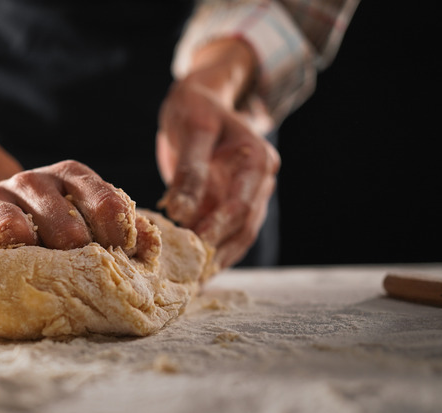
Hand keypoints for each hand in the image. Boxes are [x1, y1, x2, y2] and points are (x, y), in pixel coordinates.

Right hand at [0, 160, 141, 252]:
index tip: (122, 248)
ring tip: (24, 253)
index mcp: (70, 178)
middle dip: (67, 238)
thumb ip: (120, 227)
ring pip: (6, 217)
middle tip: (76, 265)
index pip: (97, 194)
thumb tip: (148, 243)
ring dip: (16, 235)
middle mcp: (32, 182)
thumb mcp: (88, 217)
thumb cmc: (53, 226)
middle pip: (54, 211)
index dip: (111, 221)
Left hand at [157, 39, 279, 268]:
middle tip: (191, 277)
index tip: (196, 245)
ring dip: (217, 259)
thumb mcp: (192, 129)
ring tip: (191, 283)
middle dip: (219, 252)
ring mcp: (249, 195)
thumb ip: (189, 170)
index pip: (241, 203)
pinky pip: (226, 233)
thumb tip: (180, 211)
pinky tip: (193, 271)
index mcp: (257, 160)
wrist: (203, 100)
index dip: (220, 226)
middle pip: (244, 226)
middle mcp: (260, 181)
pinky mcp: (233, 204)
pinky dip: (211, 251)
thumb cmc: (196, 109)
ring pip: (238, 236)